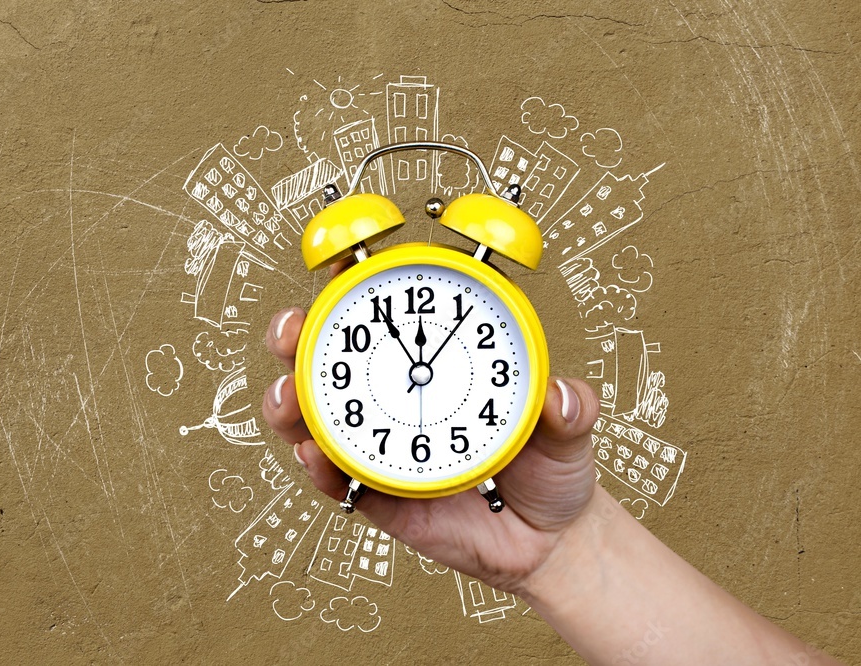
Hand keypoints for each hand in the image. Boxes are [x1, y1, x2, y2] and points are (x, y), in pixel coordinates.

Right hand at [262, 263, 600, 597]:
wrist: (547, 540)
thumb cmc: (550, 469)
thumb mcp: (568, 430)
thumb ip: (570, 409)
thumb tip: (561, 396)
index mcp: (442, 366)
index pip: (394, 317)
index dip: (360, 287)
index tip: (339, 263)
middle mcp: (402, 399)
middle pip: (332, 362)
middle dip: (298, 338)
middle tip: (292, 328)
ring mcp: (384, 445)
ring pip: (319, 418)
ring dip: (292, 403)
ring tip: (290, 396)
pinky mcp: (378, 494)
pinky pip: (338, 479)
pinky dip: (321, 466)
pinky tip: (315, 454)